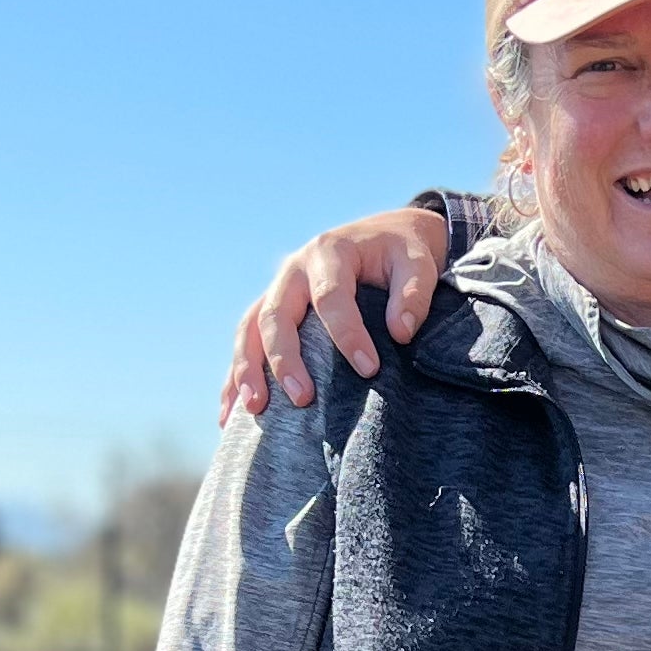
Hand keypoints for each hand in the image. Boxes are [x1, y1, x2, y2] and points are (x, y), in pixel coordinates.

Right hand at [222, 210, 451, 420]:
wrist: (387, 236)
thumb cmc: (403, 252)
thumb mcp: (418, 261)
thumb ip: (414, 292)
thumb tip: (400, 332)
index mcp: (328, 252)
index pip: (330, 297)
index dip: (347, 334)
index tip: (369, 369)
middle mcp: (294, 270)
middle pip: (276, 315)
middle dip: (285, 359)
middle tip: (302, 399)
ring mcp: (278, 291)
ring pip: (250, 329)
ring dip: (248, 370)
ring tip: (255, 409)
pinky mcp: (273, 311)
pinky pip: (247, 343)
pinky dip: (237, 377)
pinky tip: (232, 414)